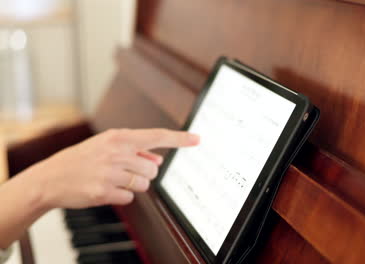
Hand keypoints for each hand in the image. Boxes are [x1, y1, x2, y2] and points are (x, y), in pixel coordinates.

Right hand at [23, 128, 198, 209]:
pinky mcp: (103, 192)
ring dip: (134, 186)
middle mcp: (116, 152)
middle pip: (153, 169)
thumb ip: (134, 151)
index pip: (156, 136)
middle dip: (144, 173)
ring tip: (113, 180)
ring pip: (143, 184)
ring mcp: (109, 173)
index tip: (197, 139)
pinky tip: (105, 189)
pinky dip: (121, 196)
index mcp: (118, 138)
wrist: (50, 178)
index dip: (180, 138)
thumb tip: (159, 160)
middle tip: (125, 172)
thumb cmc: (81, 160)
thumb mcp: (106, 146)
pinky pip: (130, 198)